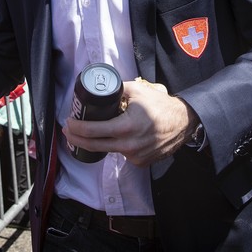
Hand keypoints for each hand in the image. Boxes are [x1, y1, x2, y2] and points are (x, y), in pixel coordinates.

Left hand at [63, 80, 196, 166]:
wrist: (183, 122)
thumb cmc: (160, 105)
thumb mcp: (136, 90)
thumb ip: (116, 89)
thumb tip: (99, 88)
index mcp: (126, 127)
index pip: (92, 131)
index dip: (76, 127)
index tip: (68, 122)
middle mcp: (129, 146)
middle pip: (94, 146)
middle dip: (76, 138)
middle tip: (68, 130)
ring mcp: (135, 157)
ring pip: (108, 150)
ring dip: (96, 142)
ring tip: (88, 133)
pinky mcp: (141, 162)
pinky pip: (122, 154)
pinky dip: (116, 146)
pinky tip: (116, 137)